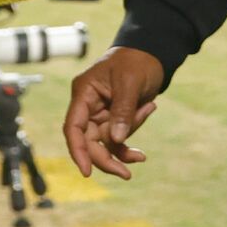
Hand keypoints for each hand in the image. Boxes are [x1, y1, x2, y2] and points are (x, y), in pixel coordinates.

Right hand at [62, 47, 164, 178]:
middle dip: (108, 157)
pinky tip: (150, 108)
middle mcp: (89, 105)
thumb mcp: (130, 82)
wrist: (153, 52)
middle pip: (90, 141)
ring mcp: (102, 113)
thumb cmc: (137, 60)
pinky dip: (133, 133)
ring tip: (149, 107)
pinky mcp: (115, 117)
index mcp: (84, 93)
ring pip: (109, 140)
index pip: (74, 127)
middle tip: (127, 173)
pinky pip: (120, 135)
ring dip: (128, 136)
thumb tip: (116, 139)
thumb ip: (122, 110)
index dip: (78, 151)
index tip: (87, 171)